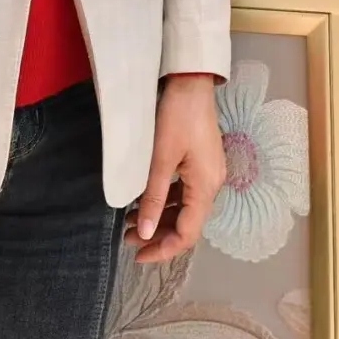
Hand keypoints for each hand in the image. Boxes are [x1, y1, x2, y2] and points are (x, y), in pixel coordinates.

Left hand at [127, 74, 225, 264]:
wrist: (191, 82)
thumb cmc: (176, 117)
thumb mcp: (160, 159)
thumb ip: (153, 198)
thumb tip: (144, 234)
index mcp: (206, 187)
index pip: (188, 233)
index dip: (163, 249)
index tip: (138, 256)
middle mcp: (212, 184)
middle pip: (187, 223)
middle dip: (157, 234)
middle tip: (127, 239)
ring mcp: (208, 172)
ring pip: (184, 207)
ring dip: (159, 217)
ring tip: (130, 222)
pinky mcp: (201, 161)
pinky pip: (184, 192)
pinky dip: (165, 200)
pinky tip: (145, 201)